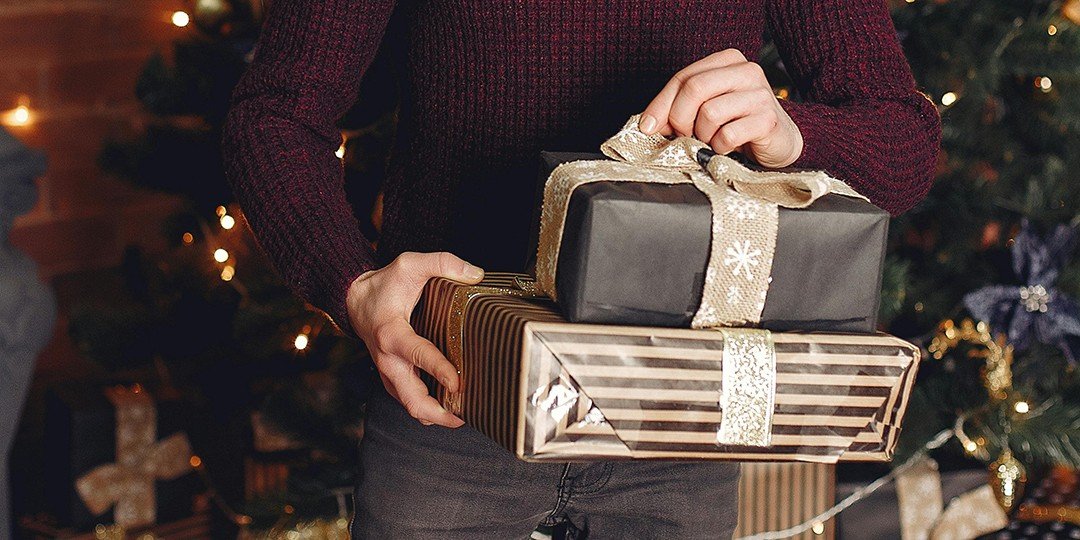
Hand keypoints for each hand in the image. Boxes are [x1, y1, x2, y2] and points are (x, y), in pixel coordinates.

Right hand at [346, 251, 484, 427]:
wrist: (354, 300)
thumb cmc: (383, 285)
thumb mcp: (409, 264)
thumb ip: (442, 263)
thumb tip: (476, 274)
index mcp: (392, 333)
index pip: (417, 355)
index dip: (439, 370)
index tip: (458, 383)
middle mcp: (388, 360)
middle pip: (412, 400)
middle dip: (438, 414)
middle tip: (466, 415)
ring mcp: (388, 373)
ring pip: (410, 407)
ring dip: (435, 416)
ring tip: (464, 415)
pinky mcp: (392, 378)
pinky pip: (410, 401)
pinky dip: (428, 409)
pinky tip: (451, 407)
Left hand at [639, 49, 802, 168]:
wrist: (779, 142)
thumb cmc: (738, 124)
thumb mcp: (706, 109)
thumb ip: (679, 108)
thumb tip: (649, 124)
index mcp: (727, 61)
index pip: (683, 77)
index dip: (660, 105)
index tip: (648, 127)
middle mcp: (746, 71)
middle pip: (694, 89)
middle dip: (680, 119)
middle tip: (685, 136)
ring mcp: (760, 93)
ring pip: (709, 113)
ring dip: (703, 135)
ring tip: (713, 140)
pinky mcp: (768, 119)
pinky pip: (728, 135)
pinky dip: (720, 147)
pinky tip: (728, 147)